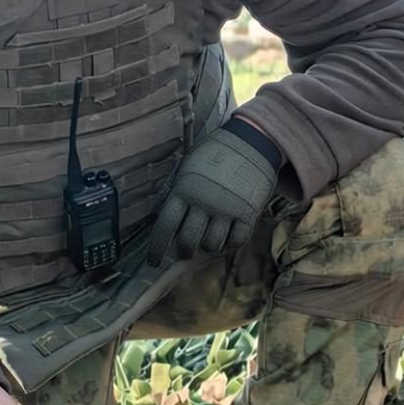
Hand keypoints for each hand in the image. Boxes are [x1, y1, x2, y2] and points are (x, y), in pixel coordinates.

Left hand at [147, 124, 278, 265]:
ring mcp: (226, 209)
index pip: (164, 227)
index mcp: (183, 190)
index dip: (156, 249)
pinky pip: (236, 241)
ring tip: (209, 235)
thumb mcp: (187, 170)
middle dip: (184, 251)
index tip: (153, 262)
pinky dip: (230, 242)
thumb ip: (174, 193)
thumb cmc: (214, 157)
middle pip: (188, 243)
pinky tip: (227, 234)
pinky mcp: (248, 213)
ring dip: (208, 246)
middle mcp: (203, 202)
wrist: (251, 143)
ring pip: (212, 245)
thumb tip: (158, 218)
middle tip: (186, 249)